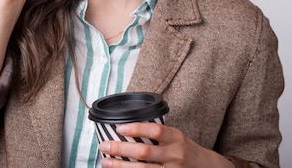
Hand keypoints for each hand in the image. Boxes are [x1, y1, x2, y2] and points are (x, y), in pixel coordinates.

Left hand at [98, 123, 233, 167]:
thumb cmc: (186, 150)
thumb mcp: (176, 137)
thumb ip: (158, 134)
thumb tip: (127, 128)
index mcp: (177, 138)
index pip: (156, 130)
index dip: (137, 128)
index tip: (119, 128)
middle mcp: (175, 155)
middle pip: (145, 152)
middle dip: (121, 149)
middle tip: (105, 145)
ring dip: (121, 166)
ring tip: (106, 162)